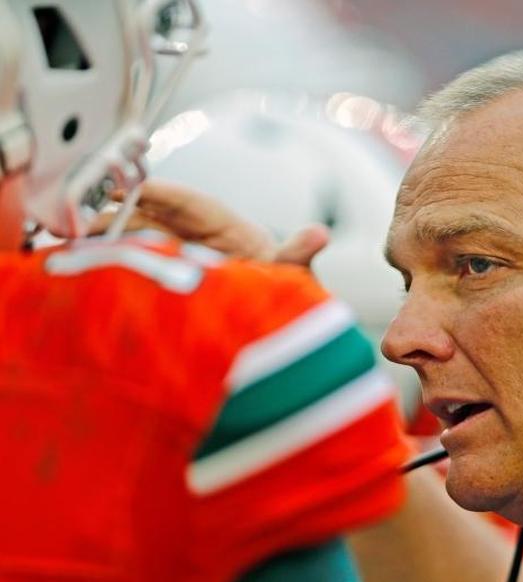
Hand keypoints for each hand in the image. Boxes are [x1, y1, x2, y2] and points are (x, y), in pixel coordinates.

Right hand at [88, 179, 329, 266]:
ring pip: (132, 235)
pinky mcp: (161, 272)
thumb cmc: (280, 288)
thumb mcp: (290, 273)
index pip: (186, 200)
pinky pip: (131, 261)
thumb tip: (319, 235)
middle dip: (116, 212)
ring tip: (68, 243)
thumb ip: (297, 256)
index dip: (157, 192)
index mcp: (222, 223)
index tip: (128, 188)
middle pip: (149, 213)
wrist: (273, 316)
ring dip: (103, 236)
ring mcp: (174, 251)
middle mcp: (193, 232)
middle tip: (80, 219)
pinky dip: (107, 261)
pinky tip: (77, 266)